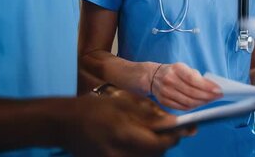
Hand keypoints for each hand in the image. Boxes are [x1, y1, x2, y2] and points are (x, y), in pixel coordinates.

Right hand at [63, 89, 194, 155]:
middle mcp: (120, 153)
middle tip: (173, 131)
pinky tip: (141, 142)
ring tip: (155, 135)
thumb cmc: (95, 107)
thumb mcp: (125, 102)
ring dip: (156, 149)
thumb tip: (174, 122)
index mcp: (124, 134)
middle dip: (167, 142)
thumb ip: (151, 114)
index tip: (189, 128)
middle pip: (157, 154)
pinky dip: (144, 153)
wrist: (65, 123)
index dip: (177, 136)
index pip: (161, 142)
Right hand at [151, 63, 222, 109]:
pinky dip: (193, 107)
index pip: (193, 79)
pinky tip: (200, 104)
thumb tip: (211, 87)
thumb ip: (196, 76)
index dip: (207, 86)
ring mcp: (165, 92)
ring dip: (202, 102)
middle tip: (218, 96)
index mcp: (177, 69)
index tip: (218, 90)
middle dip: (207, 96)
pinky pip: (182, 107)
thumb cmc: (174, 71)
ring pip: (188, 102)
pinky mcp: (164, 101)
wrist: (152, 76)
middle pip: (192, 92)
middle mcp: (169, 80)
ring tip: (211, 100)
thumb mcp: (184, 68)